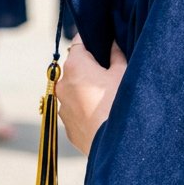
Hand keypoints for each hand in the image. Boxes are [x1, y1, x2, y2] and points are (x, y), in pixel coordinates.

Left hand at [57, 37, 126, 155]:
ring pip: (73, 89)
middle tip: (109, 72)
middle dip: (89, 67)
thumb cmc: (118, 102)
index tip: (103, 44)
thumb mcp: (122, 72)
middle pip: (75, 67)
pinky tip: (101, 113)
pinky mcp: (65, 124)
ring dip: (85, 89)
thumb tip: (112, 44)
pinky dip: (84, 107)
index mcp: (75, 65)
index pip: (79, 43)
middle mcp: (62, 84)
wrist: (113, 143)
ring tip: (106, 96)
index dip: (92, 41)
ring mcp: (61, 105)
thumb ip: (116, 54)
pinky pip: (74, 109)